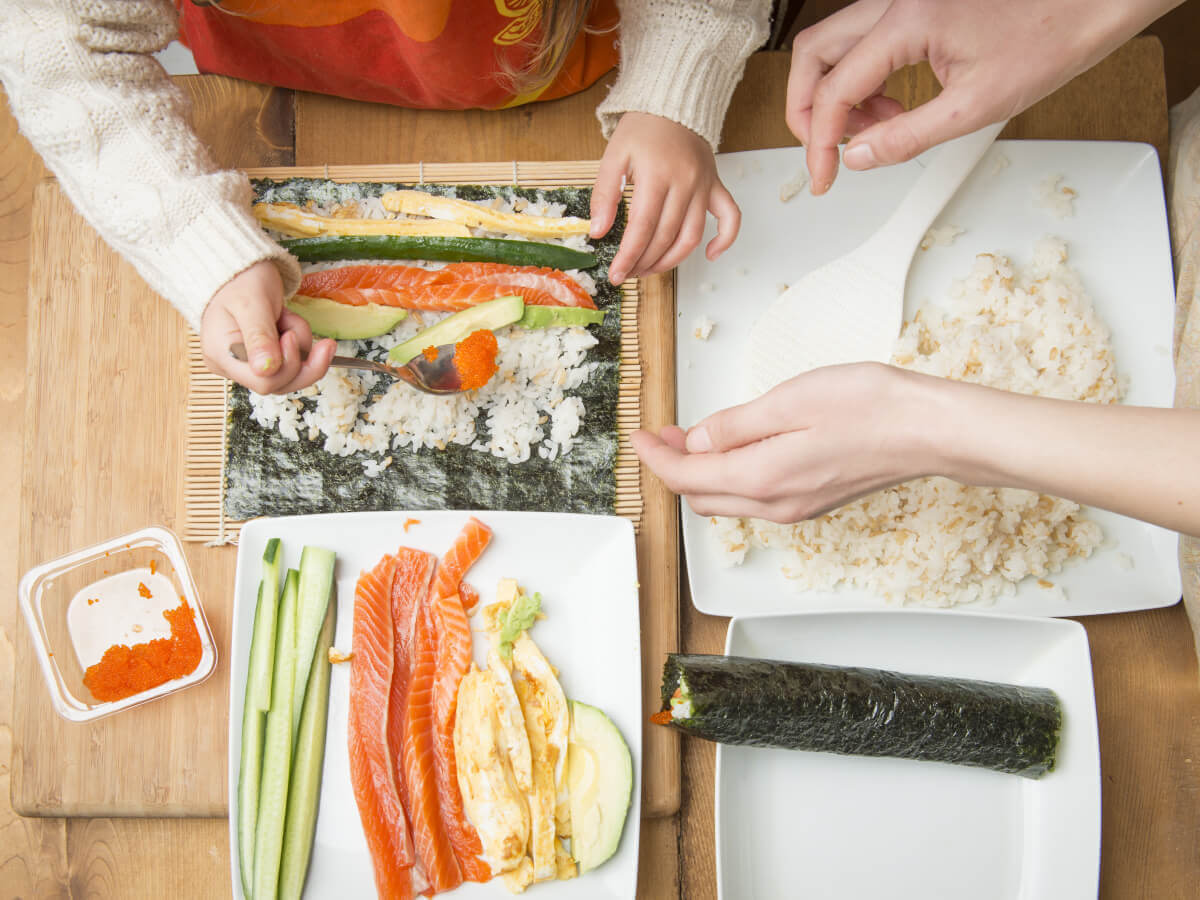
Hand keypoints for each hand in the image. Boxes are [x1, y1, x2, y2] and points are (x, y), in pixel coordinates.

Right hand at [200, 260, 335, 393]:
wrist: (241, 270)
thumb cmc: (240, 281)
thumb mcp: (251, 304)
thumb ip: (259, 337)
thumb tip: (266, 370)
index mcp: (222, 354)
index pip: (265, 382)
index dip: (288, 365)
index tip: (292, 336)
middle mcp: (232, 366)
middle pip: (281, 383)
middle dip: (301, 357)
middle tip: (299, 327)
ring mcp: (248, 364)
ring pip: (290, 374)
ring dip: (301, 346)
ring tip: (287, 318)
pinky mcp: (263, 359)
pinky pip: (291, 362)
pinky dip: (299, 343)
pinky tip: (287, 323)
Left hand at [590, 112, 739, 283]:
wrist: (673, 104)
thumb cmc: (642, 129)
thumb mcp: (614, 156)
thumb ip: (604, 194)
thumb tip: (598, 231)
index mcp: (656, 175)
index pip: (641, 228)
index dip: (628, 256)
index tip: (615, 274)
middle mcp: (684, 184)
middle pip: (665, 237)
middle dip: (644, 262)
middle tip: (627, 273)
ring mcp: (704, 186)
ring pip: (692, 236)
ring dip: (671, 261)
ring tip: (650, 269)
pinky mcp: (716, 186)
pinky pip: (730, 217)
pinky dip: (725, 240)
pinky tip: (710, 255)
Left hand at [632, 363, 943, 521]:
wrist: (931, 432)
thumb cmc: (871, 408)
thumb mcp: (789, 400)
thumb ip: (736, 425)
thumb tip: (698, 441)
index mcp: (761, 478)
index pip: (686, 476)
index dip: (655, 456)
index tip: (639, 433)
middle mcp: (775, 504)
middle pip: (700, 495)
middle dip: (672, 467)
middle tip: (660, 433)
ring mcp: (796, 508)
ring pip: (727, 499)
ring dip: (700, 473)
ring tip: (690, 437)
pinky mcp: (813, 501)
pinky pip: (755, 497)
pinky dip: (730, 476)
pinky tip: (735, 448)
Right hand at [788, 0, 1178, 193]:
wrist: (1086, 3)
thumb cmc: (1047, 39)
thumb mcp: (973, 107)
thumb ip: (906, 136)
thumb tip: (859, 157)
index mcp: (906, 22)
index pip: (833, 90)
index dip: (818, 143)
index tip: (824, 177)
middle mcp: (895, 2)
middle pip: (813, 54)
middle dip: (806, 109)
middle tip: (822, 152)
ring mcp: (902, 0)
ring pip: (831, 44)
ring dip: (835, 93)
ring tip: (872, 130)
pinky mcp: (913, 7)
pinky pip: (861, 40)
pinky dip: (860, 78)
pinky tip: (889, 105)